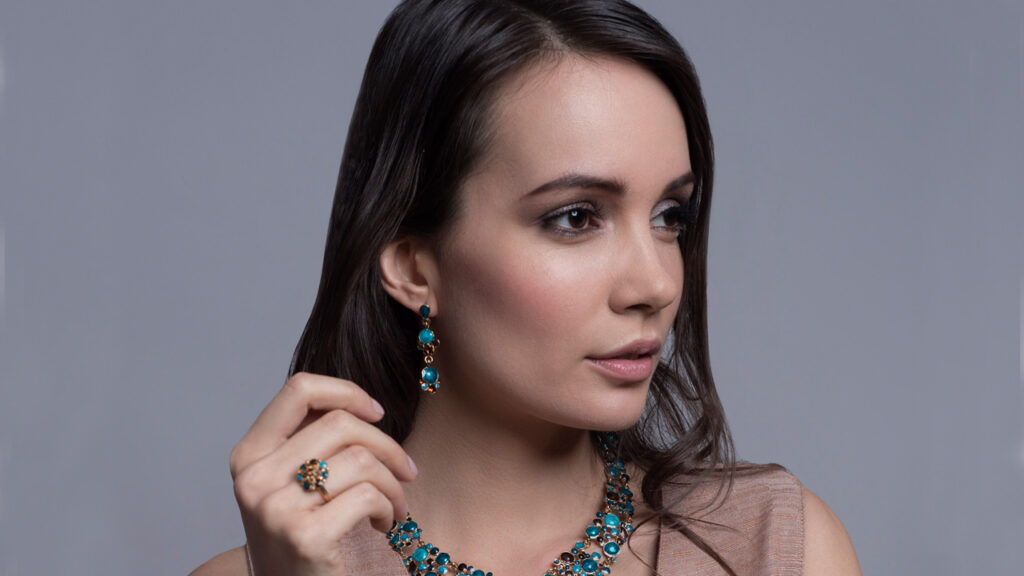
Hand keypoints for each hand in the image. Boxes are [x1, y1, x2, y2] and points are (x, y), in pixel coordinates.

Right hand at [228, 372, 417, 575]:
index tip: (377, 413)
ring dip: (393, 482)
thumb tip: (358, 402)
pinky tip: (385, 524)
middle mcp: (253, 479)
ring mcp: (275, 509)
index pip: (298, 390)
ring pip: (361, 459)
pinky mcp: (305, 537)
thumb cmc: (304, 539)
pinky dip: (389, 507)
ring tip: (396, 505)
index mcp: (248, 456)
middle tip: (406, 471)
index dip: (346, 392)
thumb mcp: (290, 484)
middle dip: (386, 445)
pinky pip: (368, 496)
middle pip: (340, 424)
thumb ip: (310, 441)